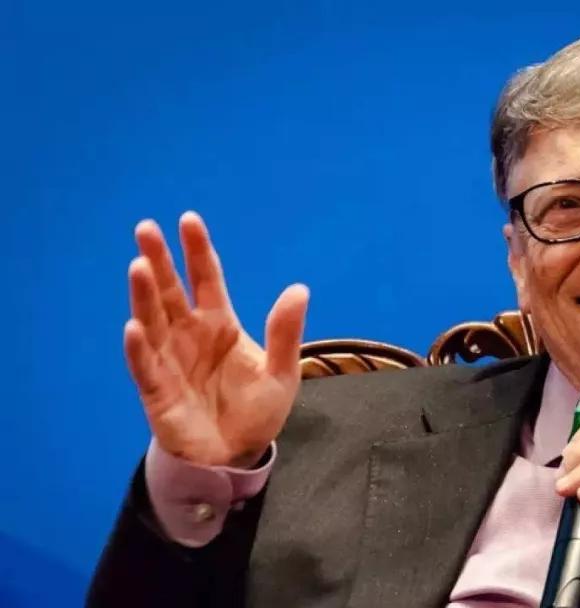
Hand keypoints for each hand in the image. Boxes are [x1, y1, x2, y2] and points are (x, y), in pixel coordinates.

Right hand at [124, 212, 308, 467]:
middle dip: (159, 260)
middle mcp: (190, 335)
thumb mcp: (282, 372)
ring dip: (144, 295)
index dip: (197, 251)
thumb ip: (285, 332)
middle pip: (171, 291)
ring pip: (153, 321)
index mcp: (221, 325)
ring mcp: (170, 360)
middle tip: (146, 228)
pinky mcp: (158, 391)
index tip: (189, 219)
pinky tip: (135, 327)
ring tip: (138, 266)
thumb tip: (299, 288)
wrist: (236, 455)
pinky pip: (146, 366)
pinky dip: (140, 347)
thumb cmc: (256, 411)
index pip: (207, 279)